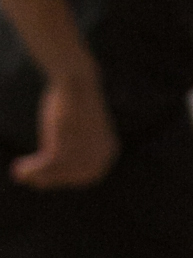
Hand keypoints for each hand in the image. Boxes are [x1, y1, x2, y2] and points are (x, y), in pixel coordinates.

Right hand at [9, 72, 119, 187]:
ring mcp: (84, 158)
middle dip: (46, 178)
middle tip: (25, 175)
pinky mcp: (65, 153)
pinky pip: (46, 168)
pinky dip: (31, 170)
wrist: (75, 79)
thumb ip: (73, 141)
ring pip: (55, 173)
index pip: (84, 174)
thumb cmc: (73, 98)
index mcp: (108, 152)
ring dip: (35, 175)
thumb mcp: (78, 123)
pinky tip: (19, 170)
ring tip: (19, 173)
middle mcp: (100, 160)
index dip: (61, 176)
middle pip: (69, 176)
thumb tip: (56, 158)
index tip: (44, 175)